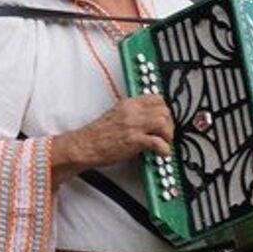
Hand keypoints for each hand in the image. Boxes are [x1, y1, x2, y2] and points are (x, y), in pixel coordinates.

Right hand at [51, 95, 173, 181]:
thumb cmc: (97, 135)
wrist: (84, 146)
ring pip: (163, 121)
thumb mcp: (115, 115)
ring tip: (164, 143)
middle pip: (163, 109)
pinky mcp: (133, 140)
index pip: (156, 98)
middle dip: (169, 123)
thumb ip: (132, 114)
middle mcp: (132, 111)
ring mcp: (133, 125)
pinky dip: (164, 149)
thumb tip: (148, 120)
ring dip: (168, 134)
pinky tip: (161, 153)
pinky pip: (157, 142)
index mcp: (128, 104)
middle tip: (166, 134)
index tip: (166, 120)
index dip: (165, 110)